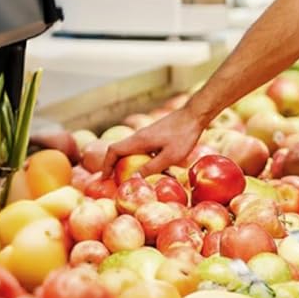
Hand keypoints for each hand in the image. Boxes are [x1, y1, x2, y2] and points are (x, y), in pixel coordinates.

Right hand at [82, 100, 207, 175]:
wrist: (194, 115)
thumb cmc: (183, 136)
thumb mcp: (169, 156)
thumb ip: (151, 167)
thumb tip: (134, 178)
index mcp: (138, 141)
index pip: (113, 151)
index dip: (106, 165)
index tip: (104, 177)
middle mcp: (139, 137)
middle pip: (120, 152)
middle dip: (117, 167)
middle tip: (120, 181)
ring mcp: (147, 136)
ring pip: (134, 152)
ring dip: (135, 165)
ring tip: (143, 180)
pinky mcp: (156, 136)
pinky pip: (146, 151)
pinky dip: (149, 161)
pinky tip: (165, 171)